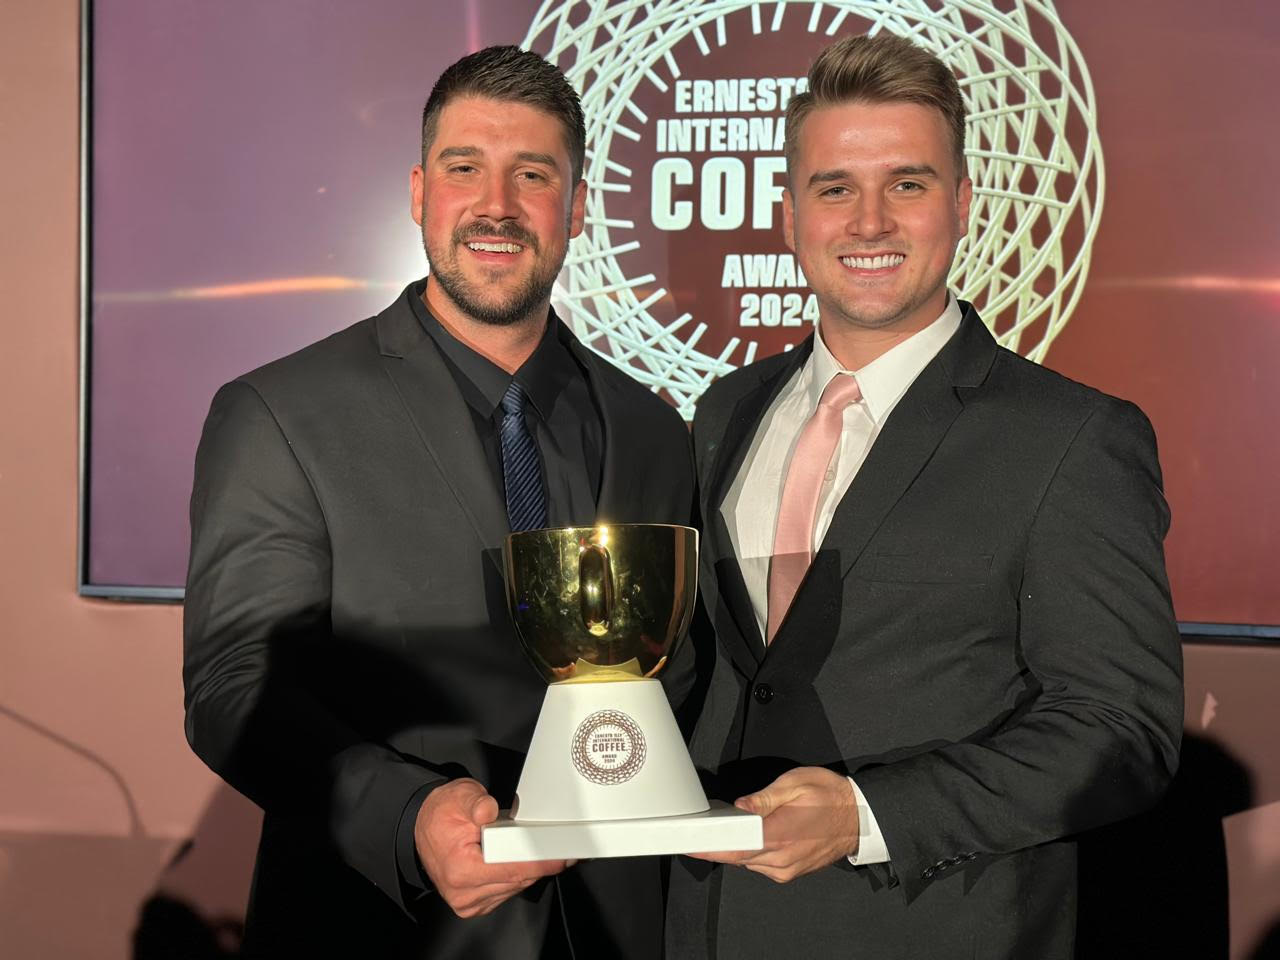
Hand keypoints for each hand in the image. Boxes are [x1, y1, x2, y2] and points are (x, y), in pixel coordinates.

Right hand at [414, 778, 570, 917]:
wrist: (423, 828)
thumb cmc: (442, 814)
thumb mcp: (460, 796)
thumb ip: (477, 803)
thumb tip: (487, 811)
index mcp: (460, 869)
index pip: (510, 870)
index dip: (539, 863)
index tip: (561, 858)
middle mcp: (463, 893)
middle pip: (517, 882)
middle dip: (540, 864)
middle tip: (559, 846)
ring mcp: (469, 902)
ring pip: (515, 889)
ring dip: (530, 870)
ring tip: (533, 848)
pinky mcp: (475, 905)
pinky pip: (507, 892)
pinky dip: (517, 877)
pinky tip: (518, 860)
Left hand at [688, 767, 859, 882]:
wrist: (859, 817)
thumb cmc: (830, 797)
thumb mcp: (794, 784)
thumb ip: (763, 799)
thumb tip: (740, 808)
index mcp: (780, 836)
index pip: (734, 849)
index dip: (708, 848)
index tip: (689, 843)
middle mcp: (782, 859)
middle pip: (737, 857)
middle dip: (720, 843)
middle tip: (706, 825)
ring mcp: (786, 869)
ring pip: (748, 862)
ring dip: (738, 846)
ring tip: (733, 825)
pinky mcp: (790, 872)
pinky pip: (761, 865)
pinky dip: (752, 852)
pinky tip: (753, 834)